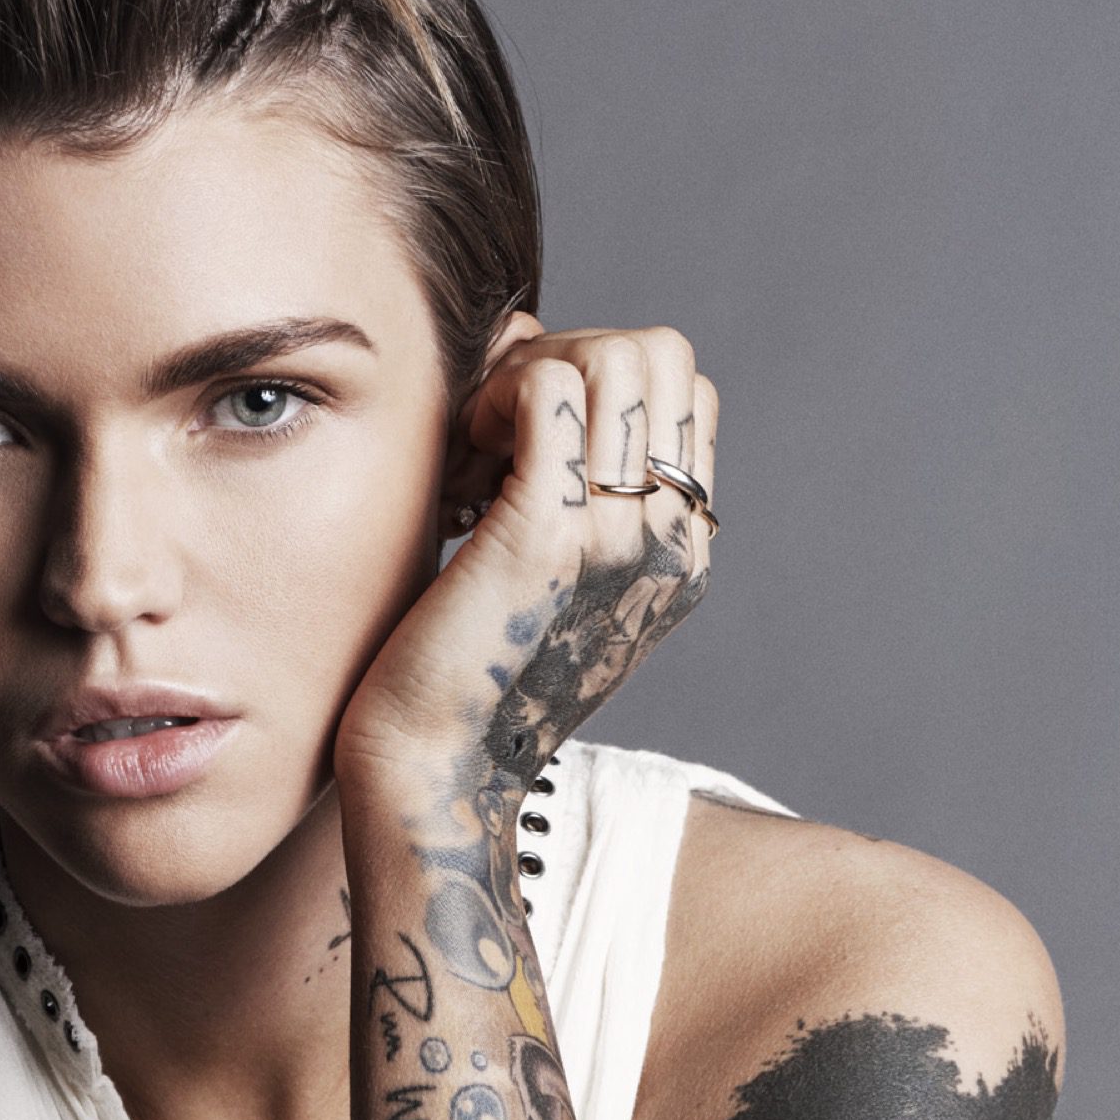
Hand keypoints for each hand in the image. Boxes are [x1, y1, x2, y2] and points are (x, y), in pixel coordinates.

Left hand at [335, 319, 717, 793]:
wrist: (435, 763)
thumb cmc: (469, 668)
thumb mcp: (553, 575)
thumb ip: (579, 491)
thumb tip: (542, 365)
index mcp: (683, 551)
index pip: (685, 393)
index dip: (602, 382)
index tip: (527, 436)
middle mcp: (670, 541)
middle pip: (665, 359)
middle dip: (575, 357)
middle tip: (503, 427)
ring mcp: (618, 536)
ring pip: (619, 356)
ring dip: (536, 369)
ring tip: (483, 442)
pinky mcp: (548, 534)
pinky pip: (551, 387)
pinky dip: (502, 391)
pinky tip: (467, 454)